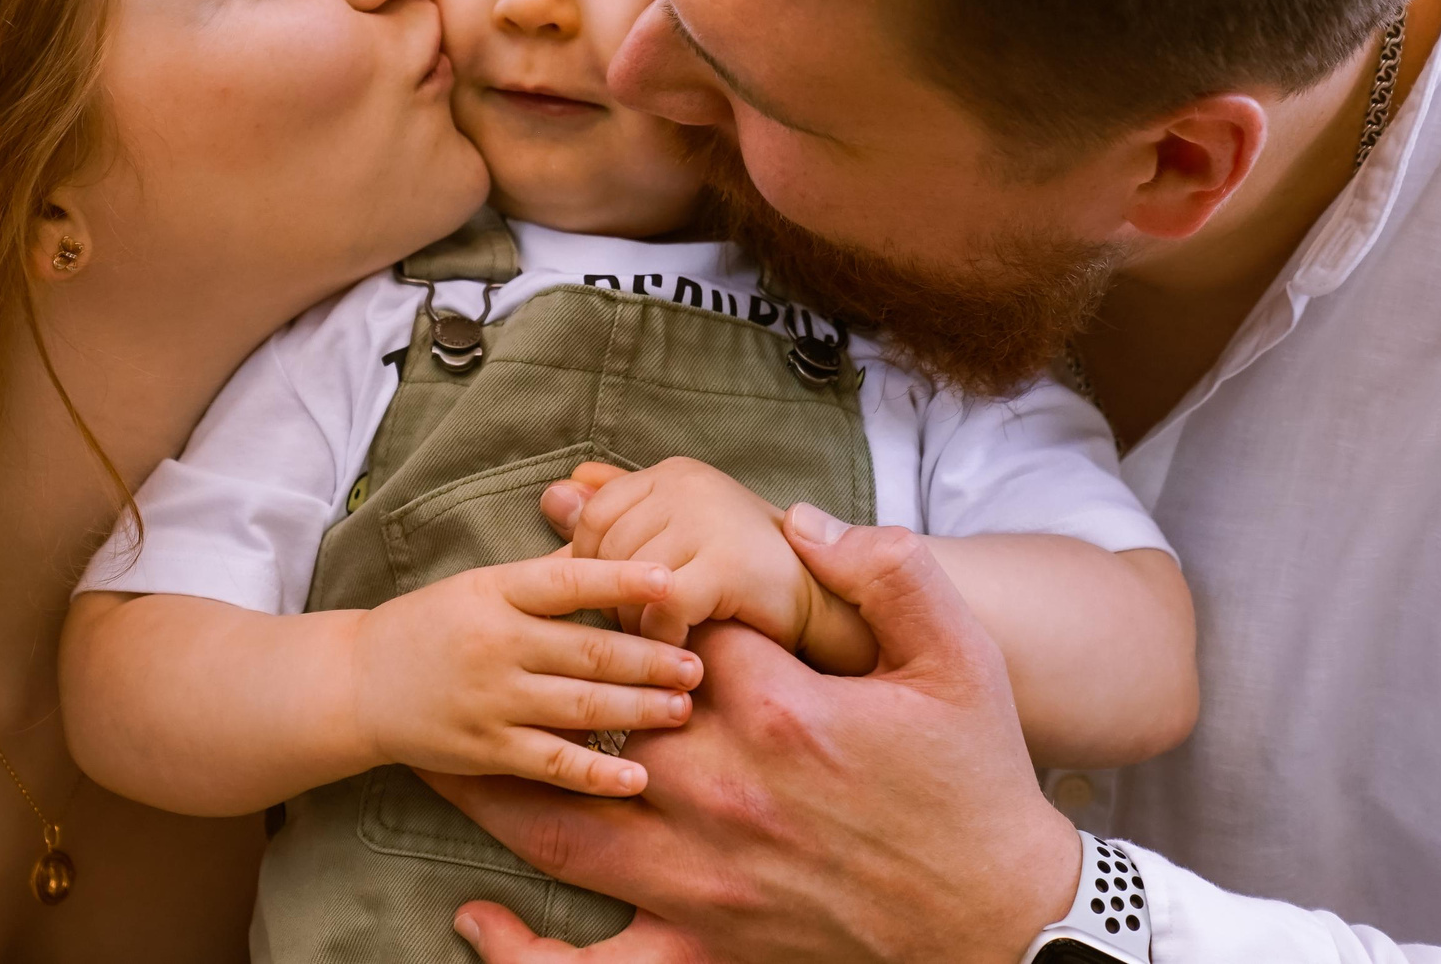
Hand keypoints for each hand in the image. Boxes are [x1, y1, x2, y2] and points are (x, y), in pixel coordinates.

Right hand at [351, 551, 704, 797]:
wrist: (358, 683)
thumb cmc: (431, 625)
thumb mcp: (479, 585)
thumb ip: (544, 575)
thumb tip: (610, 544)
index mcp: (494, 593)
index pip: (565, 581)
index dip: (620, 579)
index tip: (672, 580)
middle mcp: (494, 643)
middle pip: (585, 650)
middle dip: (649, 658)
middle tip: (697, 663)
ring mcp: (490, 699)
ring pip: (578, 707)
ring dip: (637, 709)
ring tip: (682, 708)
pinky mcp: (485, 749)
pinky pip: (551, 764)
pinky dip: (596, 773)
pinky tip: (636, 776)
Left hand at [427, 517, 1080, 963]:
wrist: (1005, 917)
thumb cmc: (981, 783)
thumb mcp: (960, 656)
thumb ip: (885, 571)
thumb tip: (804, 521)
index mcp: (775, 711)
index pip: (669, 630)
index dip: (630, 595)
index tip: (602, 576)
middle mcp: (722, 792)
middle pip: (588, 723)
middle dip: (528, 686)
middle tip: (466, 655)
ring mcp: (705, 877)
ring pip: (564, 827)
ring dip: (493, 790)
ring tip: (436, 758)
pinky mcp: (708, 944)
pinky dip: (527, 955)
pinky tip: (475, 923)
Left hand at [544, 462, 873, 671]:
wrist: (830, 612)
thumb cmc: (747, 583)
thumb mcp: (679, 540)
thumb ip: (619, 516)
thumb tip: (552, 495)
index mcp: (674, 474)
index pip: (595, 514)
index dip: (592, 565)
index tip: (614, 601)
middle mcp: (690, 485)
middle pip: (606, 547)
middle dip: (611, 597)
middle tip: (641, 630)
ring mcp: (711, 519)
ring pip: (629, 579)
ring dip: (636, 623)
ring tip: (663, 642)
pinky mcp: (729, 563)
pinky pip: (662, 606)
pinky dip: (661, 637)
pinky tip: (681, 650)